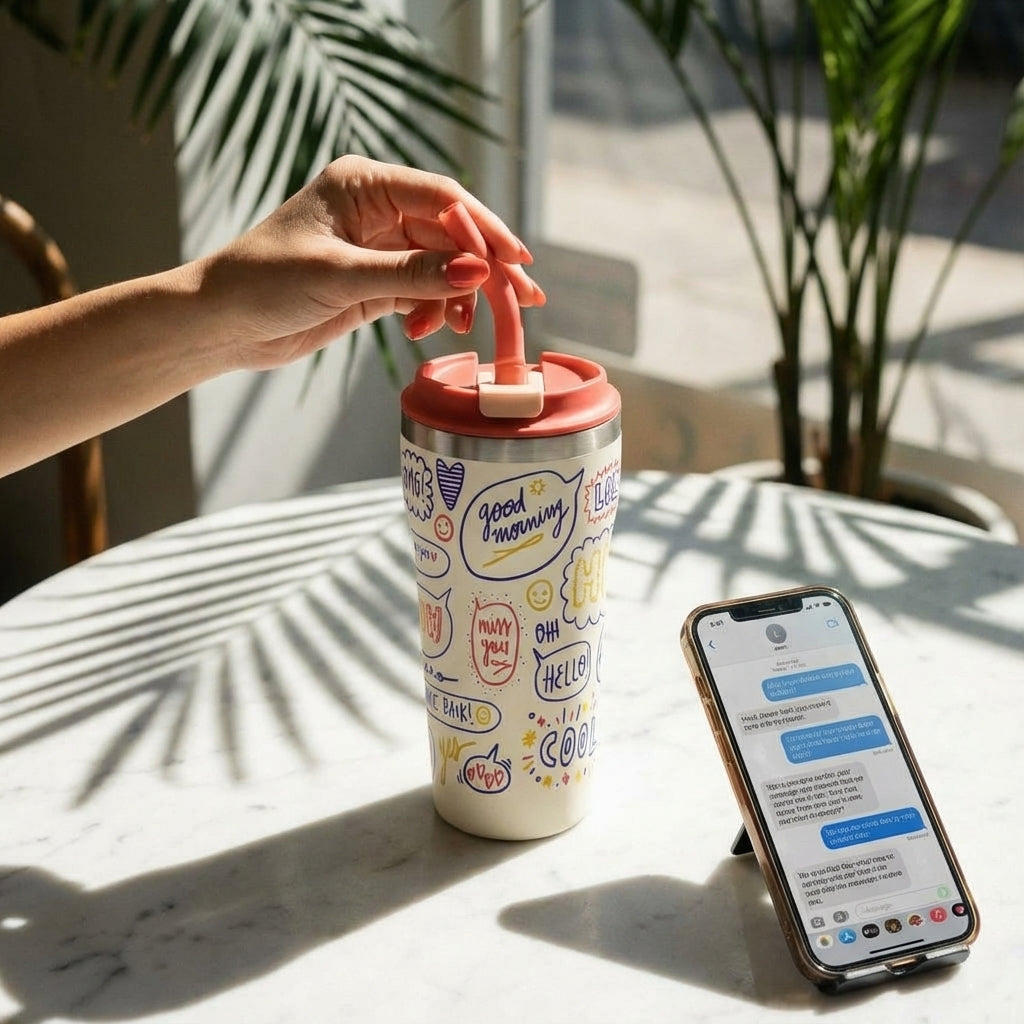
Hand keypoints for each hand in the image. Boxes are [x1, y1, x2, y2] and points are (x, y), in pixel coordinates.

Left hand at [198, 155, 544, 370]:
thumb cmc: (263, 282)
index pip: (442, 198)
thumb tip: (478, 273)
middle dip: (486, 269)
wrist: (221, 324)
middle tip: (525, 300)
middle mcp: (376, 209)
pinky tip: (425, 330)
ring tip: (469, 327)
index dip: (484, 229)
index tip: (516, 262)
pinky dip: (434, 311)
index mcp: (363, 184)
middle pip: (451, 234)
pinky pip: (424, 291)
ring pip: (442, 266)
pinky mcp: (376, 282)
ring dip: (459, 297)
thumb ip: (412, 275)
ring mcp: (378, 246)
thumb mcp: (341, 277)